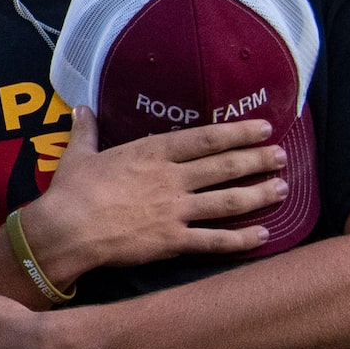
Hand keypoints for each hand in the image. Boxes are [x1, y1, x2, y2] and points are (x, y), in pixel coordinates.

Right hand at [16, 109, 284, 287]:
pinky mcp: (173, 241)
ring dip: (259, 194)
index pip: (205, 139)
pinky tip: (263, 235)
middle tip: (281, 155)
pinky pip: (215, 240)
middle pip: (225, 167)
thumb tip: (82, 108)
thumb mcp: (77, 155)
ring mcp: (176, 211)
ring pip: (229, 201)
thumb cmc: (70, 190)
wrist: (67, 230)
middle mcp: (171, 179)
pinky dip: (242, 239)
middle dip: (257, 160)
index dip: (238, 133)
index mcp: (151, 154)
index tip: (263, 127)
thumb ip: (86, 131)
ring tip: (282, 188)